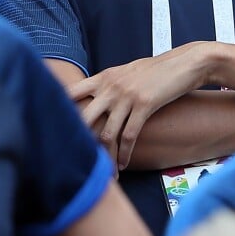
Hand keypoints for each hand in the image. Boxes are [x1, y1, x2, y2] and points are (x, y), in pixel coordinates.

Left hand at [68, 42, 209, 169]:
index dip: (59, 109)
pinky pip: (128, 135)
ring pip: (106, 132)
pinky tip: (123, 164)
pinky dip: (124, 153)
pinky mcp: (144, 105)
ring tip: (104, 171)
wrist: (184, 63)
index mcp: (105, 77)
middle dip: (78, 141)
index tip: (50, 128)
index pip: (73, 92)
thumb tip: (96, 99)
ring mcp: (126, 95)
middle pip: (84, 117)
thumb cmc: (156, 69)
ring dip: (104, 155)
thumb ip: (110, 84)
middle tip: (74, 160)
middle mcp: (111, 86)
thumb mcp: (128, 71)